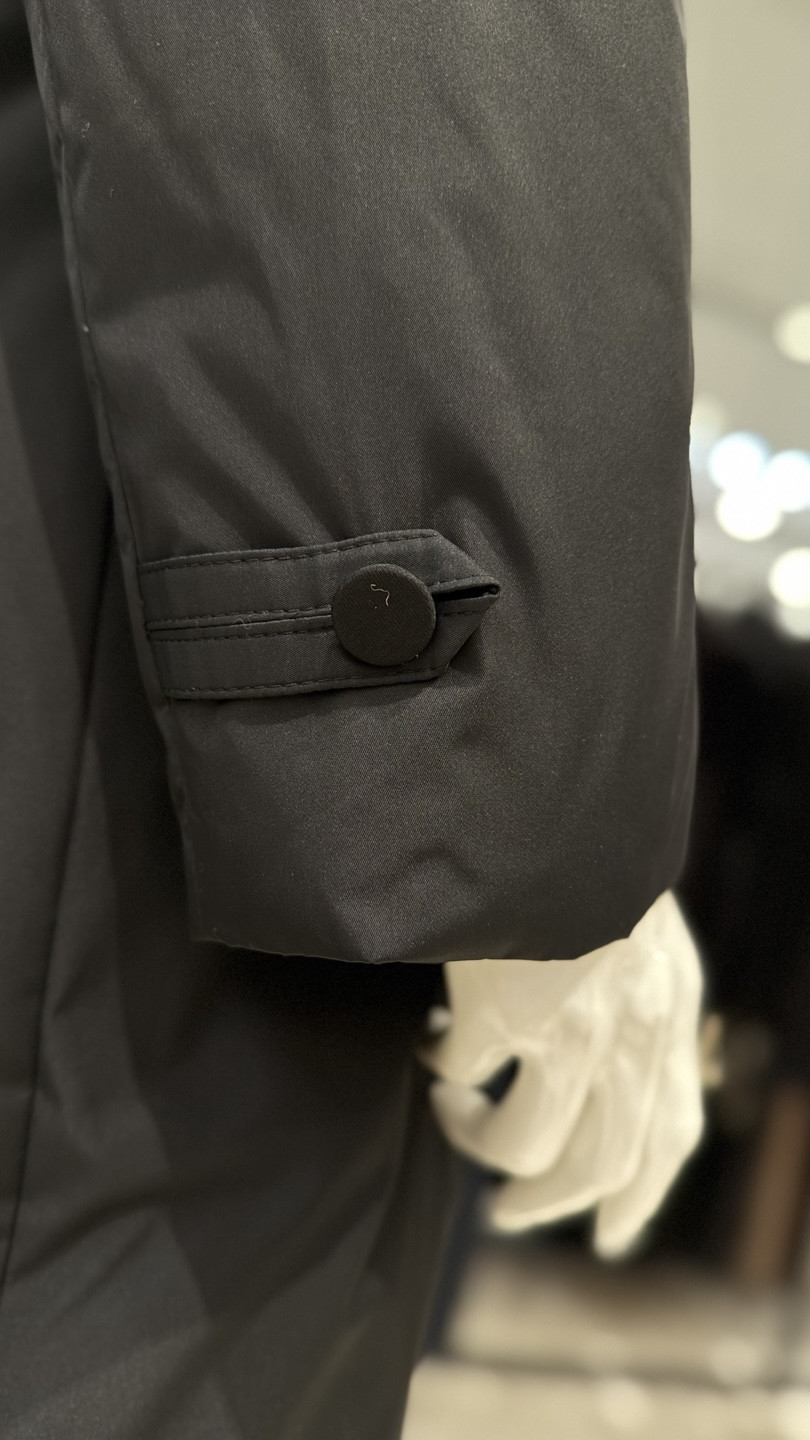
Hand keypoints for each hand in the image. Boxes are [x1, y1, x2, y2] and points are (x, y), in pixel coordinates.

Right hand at [419, 891, 704, 1257]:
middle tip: (505, 1208)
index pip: (670, 1135)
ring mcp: (568, 1028)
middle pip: (600, 1165)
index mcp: (668, 1010)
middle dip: (548, 1201)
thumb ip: (636, 998)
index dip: (639, 1199)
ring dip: (483, 1146)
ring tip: (452, 1109)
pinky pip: (462, 1078)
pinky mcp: (500, 1012)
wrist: (541, 799)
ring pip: (525, 1149)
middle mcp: (632, 1033)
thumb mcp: (639, 932)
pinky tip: (431, 1042)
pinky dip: (444, 1074)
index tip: (609, 1238)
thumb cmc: (583, 857)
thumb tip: (605, 1069)